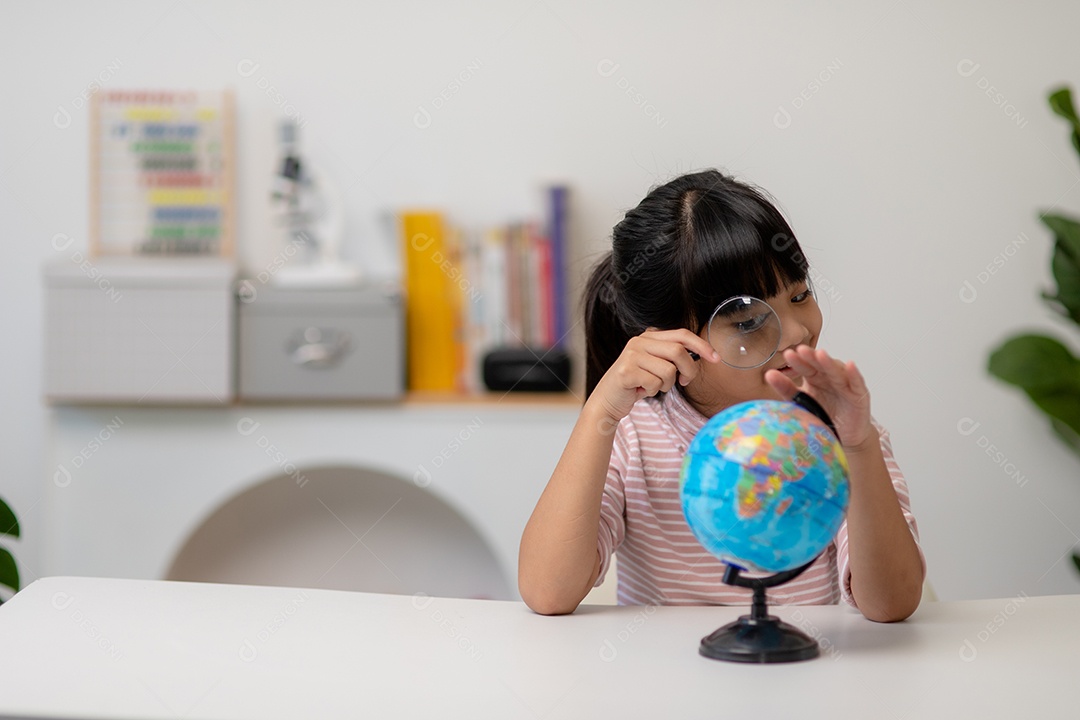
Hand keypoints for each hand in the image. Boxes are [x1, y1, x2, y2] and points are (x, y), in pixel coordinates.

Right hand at [590, 328, 718, 423]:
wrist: (608, 400)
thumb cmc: (636, 384)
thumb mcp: (655, 365)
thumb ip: (672, 356)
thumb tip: (703, 355)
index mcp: (648, 337)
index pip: (681, 334)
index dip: (701, 345)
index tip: (716, 358)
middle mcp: (639, 342)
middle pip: (678, 351)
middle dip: (688, 370)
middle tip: (684, 382)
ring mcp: (631, 355)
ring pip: (668, 370)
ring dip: (666, 385)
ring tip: (653, 386)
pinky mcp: (626, 371)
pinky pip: (655, 383)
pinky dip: (653, 391)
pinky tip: (641, 391)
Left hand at [765, 346, 875, 450]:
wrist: (844, 436)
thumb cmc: (823, 416)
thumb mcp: (801, 402)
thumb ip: (786, 389)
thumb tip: (768, 374)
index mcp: (814, 378)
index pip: (805, 366)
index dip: (797, 360)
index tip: (787, 354)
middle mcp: (829, 378)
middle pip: (820, 365)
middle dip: (811, 357)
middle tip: (800, 350)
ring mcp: (845, 385)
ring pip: (837, 371)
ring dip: (829, 362)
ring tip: (820, 354)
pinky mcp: (859, 396)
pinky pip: (857, 383)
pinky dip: (854, 374)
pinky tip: (850, 365)